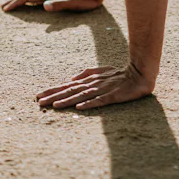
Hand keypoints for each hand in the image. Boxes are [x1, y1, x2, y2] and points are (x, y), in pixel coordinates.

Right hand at [0, 0, 101, 12]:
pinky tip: (30, 3)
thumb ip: (60, 5)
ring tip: (12, 5)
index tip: (6, 9)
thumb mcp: (74, 3)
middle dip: (14, 0)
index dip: (17, 2)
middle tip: (2, 7)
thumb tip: (44, 6)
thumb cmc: (86, 0)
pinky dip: (30, 0)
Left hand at [36, 64, 154, 109]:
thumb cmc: (120, 74)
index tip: (38, 96)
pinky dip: (89, 103)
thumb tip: (71, 79)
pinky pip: (99, 100)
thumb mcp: (101, 71)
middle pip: (70, 91)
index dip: (52, 91)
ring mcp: (102, 90)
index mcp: (89, 80)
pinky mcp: (113, 96)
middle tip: (38, 102)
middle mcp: (93, 85)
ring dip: (67, 101)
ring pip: (81, 96)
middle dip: (54, 96)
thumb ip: (86, 73)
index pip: (67, 86)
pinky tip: (79, 107)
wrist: (140, 73)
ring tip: (53, 106)